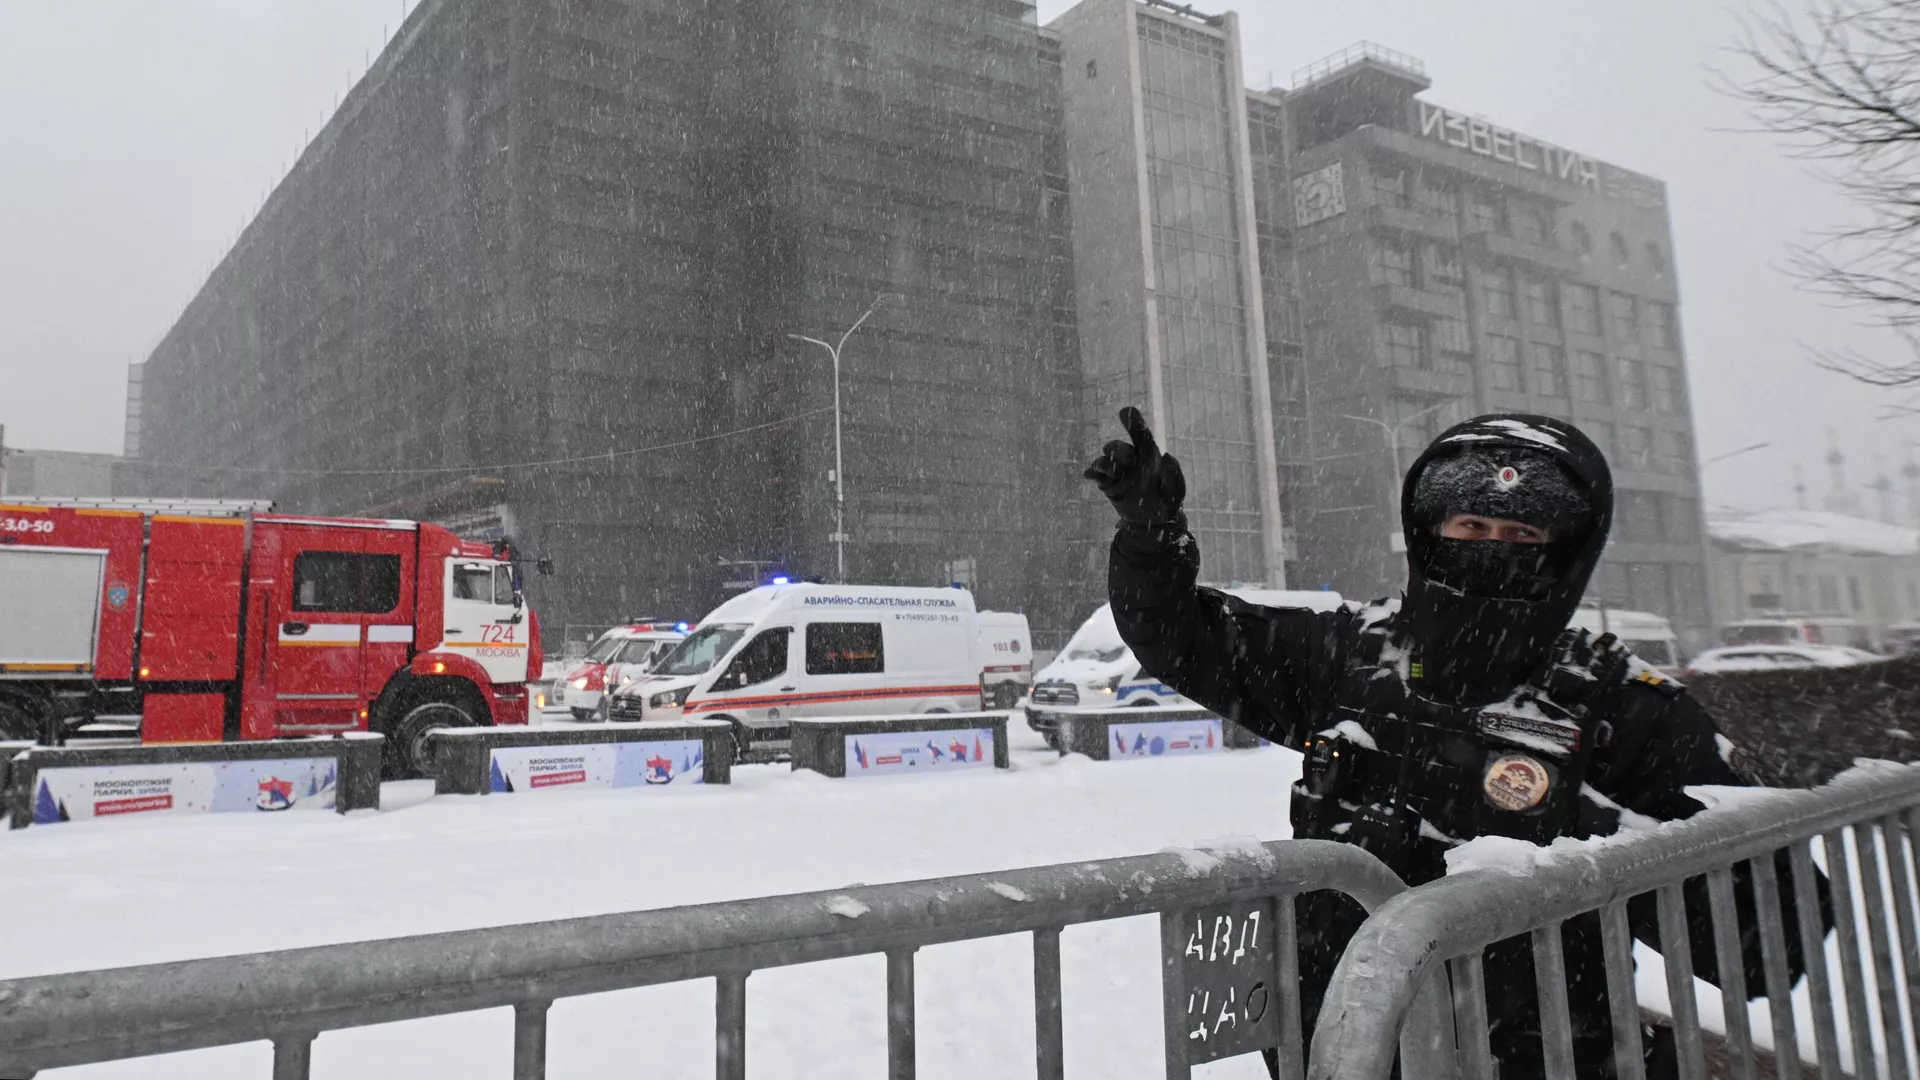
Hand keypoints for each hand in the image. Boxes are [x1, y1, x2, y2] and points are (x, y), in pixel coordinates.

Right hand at [1083, 406, 1185, 528]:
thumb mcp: (1176, 493)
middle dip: (1118, 450)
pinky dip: (1092, 472)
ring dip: (1105, 463)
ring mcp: (1118, 472)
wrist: (1151, 525)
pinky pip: (1095, 473)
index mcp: (1149, 458)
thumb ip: (1174, 476)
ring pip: (1105, 459)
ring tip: (1112, 473)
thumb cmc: (1166, 504)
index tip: (1125, 411)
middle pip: (1118, 447)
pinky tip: (1090, 475)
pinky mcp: (1107, 484)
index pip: (1141, 437)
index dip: (1134, 423)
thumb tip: (1167, 456)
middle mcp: (1132, 461)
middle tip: (1128, 462)